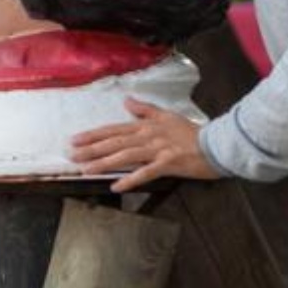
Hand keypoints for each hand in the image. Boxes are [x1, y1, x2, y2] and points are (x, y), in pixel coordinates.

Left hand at [70, 98, 221, 193]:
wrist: (216, 144)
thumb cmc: (192, 133)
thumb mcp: (168, 115)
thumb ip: (146, 109)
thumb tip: (127, 101)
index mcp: (147, 126)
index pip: (114, 129)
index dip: (94, 134)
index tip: (76, 139)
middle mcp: (148, 136)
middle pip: (115, 142)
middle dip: (91, 149)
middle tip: (71, 155)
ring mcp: (158, 150)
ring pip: (125, 156)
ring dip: (104, 163)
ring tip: (86, 170)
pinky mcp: (168, 164)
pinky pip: (145, 173)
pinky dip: (130, 179)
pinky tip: (116, 186)